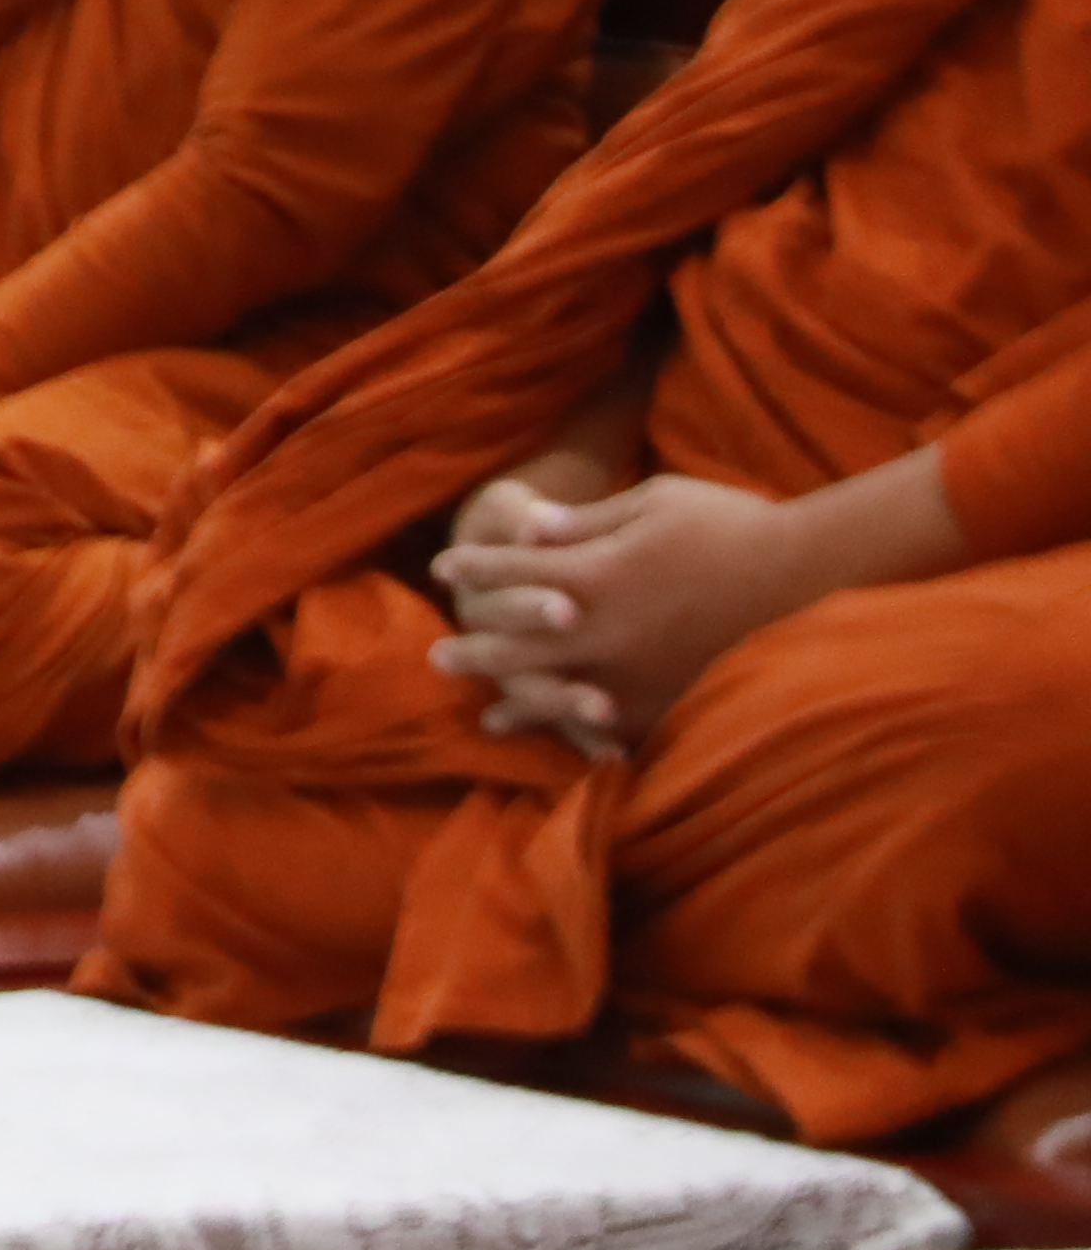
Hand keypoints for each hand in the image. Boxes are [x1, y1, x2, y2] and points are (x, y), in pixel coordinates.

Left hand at [434, 473, 807, 756]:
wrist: (813, 575)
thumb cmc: (734, 524)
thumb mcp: (656, 502)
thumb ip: (589, 522)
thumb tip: (533, 528)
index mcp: (595, 571)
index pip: (515, 569)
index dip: (477, 567)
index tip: (442, 568)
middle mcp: (604, 627)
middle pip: (519, 640)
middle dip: (475, 646)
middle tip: (435, 656)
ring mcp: (637, 670)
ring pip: (558, 692)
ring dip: (518, 702)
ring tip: (486, 716)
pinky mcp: (675, 699)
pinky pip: (619, 724)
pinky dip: (585, 737)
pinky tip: (569, 746)